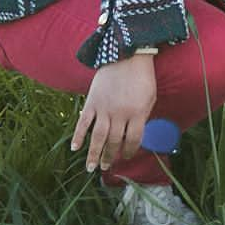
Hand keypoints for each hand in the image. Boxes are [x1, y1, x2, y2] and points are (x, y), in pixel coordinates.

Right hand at [74, 50, 159, 173]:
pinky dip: (78, 136)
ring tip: (91, 168)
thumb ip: (142, 117)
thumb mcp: (150, 97)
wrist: (126, 55)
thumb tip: (133, 135)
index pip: (133, 140)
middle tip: (106, 167)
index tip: (126, 158)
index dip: (130, 151)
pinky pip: (83, 123)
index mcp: (138, 113)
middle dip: (110, 156)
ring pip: (98, 137)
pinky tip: (75, 148)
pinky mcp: (92, 102)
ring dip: (94, 154)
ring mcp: (104, 109)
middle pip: (114, 142)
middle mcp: (120, 114)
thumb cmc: (142, 77)